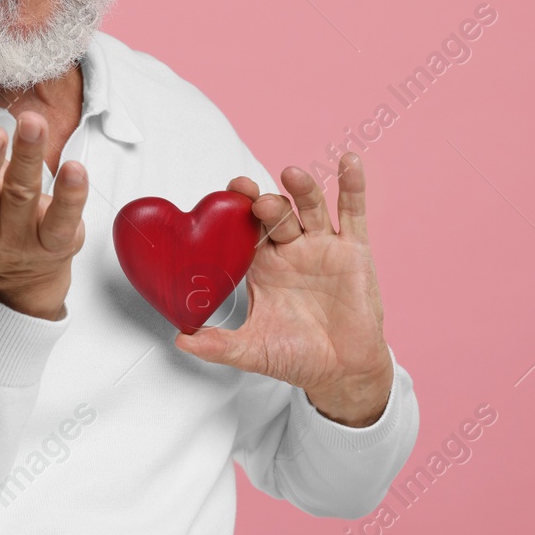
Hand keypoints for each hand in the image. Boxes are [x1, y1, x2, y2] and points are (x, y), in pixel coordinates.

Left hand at [175, 153, 393, 426]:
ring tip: (292, 176)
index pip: (243, 229)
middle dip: (260, 199)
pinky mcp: (354, 249)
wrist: (343, 371)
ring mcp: (322, 245)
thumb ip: (219, 345)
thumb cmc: (296, 357)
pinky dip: (352, 186)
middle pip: (273, 213)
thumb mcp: (253, 351)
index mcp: (262, 265)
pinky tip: (348, 163)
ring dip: (301, 189)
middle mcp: (289, 249)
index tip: (223, 195)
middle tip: (245, 189)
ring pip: (309, 207)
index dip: (233, 212)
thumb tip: (180, 340)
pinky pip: (352, 212)